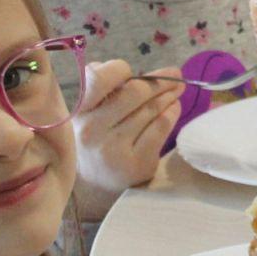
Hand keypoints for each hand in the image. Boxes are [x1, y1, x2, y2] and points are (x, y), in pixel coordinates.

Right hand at [71, 60, 183, 198]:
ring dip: (169, 96)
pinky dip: (171, 114)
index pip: (98, 79)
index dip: (118, 70)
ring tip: (177, 90)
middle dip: (159, 81)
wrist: (95, 187)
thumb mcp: (87, 114)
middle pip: (134, 92)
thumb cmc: (95, 140)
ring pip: (150, 110)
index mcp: (79, 112)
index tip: (131, 71)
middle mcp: (93, 130)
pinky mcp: (136, 164)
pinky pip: (160, 128)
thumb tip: (120, 68)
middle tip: (175, 76)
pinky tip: (174, 108)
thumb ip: (99, 89)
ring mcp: (115, 149)